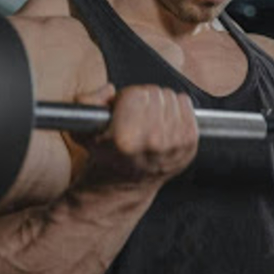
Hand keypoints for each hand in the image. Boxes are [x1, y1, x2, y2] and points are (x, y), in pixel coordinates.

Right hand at [75, 84, 198, 186]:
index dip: (125, 98)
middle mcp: (154, 142)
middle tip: (136, 116)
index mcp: (126, 139)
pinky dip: (176, 108)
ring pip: (171, 96)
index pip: (135, 93)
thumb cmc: (107, 155)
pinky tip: (164, 123)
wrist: (127, 183)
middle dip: (143, 100)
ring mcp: (175, 144)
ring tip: (150, 121)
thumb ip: (86, 102)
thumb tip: (110, 90)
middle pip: (154, 93)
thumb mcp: (82, 130)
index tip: (122, 109)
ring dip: (160, 104)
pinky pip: (186, 104)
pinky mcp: (190, 143)